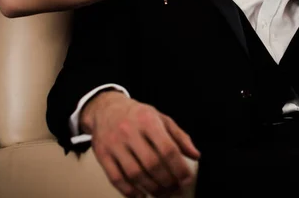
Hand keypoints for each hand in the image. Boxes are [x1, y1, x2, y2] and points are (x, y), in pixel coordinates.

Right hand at [81, 92, 199, 197]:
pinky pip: (116, 178)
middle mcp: (130, 131)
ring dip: (151, 188)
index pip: (167, 148)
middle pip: (152, 164)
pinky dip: (129, 191)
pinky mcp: (102, 155)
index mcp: (148, 121)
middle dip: (167, 181)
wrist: (106, 109)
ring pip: (135, 173)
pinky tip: (140, 195)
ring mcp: (114, 144)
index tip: (186, 179)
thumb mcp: (161, 118)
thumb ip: (180, 137)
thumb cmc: (138, 115)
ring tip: (161, 193)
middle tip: (175, 189)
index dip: (179, 167)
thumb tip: (196, 155)